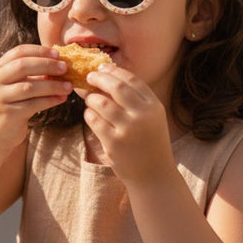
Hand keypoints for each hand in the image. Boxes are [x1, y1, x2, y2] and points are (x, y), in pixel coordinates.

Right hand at [0, 44, 70, 151]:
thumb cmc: (13, 103)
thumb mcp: (18, 84)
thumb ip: (34, 73)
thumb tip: (61, 62)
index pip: (19, 52)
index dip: (40, 51)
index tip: (58, 54)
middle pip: (22, 66)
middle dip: (46, 65)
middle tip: (65, 68)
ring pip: (28, 87)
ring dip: (52, 85)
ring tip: (68, 86)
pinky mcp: (8, 113)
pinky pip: (33, 104)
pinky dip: (50, 100)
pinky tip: (62, 98)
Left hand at [82, 65, 174, 184]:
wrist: (153, 175)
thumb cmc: (149, 143)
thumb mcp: (151, 118)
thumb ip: (135, 99)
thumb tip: (107, 76)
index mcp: (153, 106)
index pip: (131, 80)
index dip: (114, 71)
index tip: (102, 68)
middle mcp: (142, 116)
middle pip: (115, 87)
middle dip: (99, 79)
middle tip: (89, 77)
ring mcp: (127, 130)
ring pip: (100, 103)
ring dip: (91, 98)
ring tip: (89, 99)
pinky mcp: (113, 143)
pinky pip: (93, 121)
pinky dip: (89, 115)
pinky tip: (90, 115)